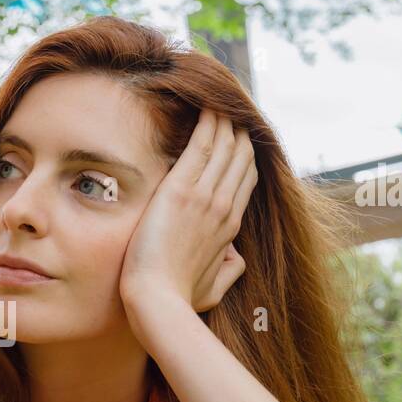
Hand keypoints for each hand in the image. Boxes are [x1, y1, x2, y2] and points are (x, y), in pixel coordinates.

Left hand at [119, 109, 255, 321]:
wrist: (157, 302)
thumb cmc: (179, 299)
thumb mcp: (215, 288)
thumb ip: (230, 269)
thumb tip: (238, 256)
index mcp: (230, 227)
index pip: (244, 180)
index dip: (244, 156)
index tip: (238, 138)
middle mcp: (223, 207)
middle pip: (240, 157)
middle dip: (237, 130)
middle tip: (230, 108)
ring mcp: (205, 197)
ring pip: (225, 146)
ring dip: (223, 119)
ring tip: (219, 99)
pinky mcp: (181, 190)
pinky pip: (201, 145)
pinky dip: (207, 122)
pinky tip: (206, 104)